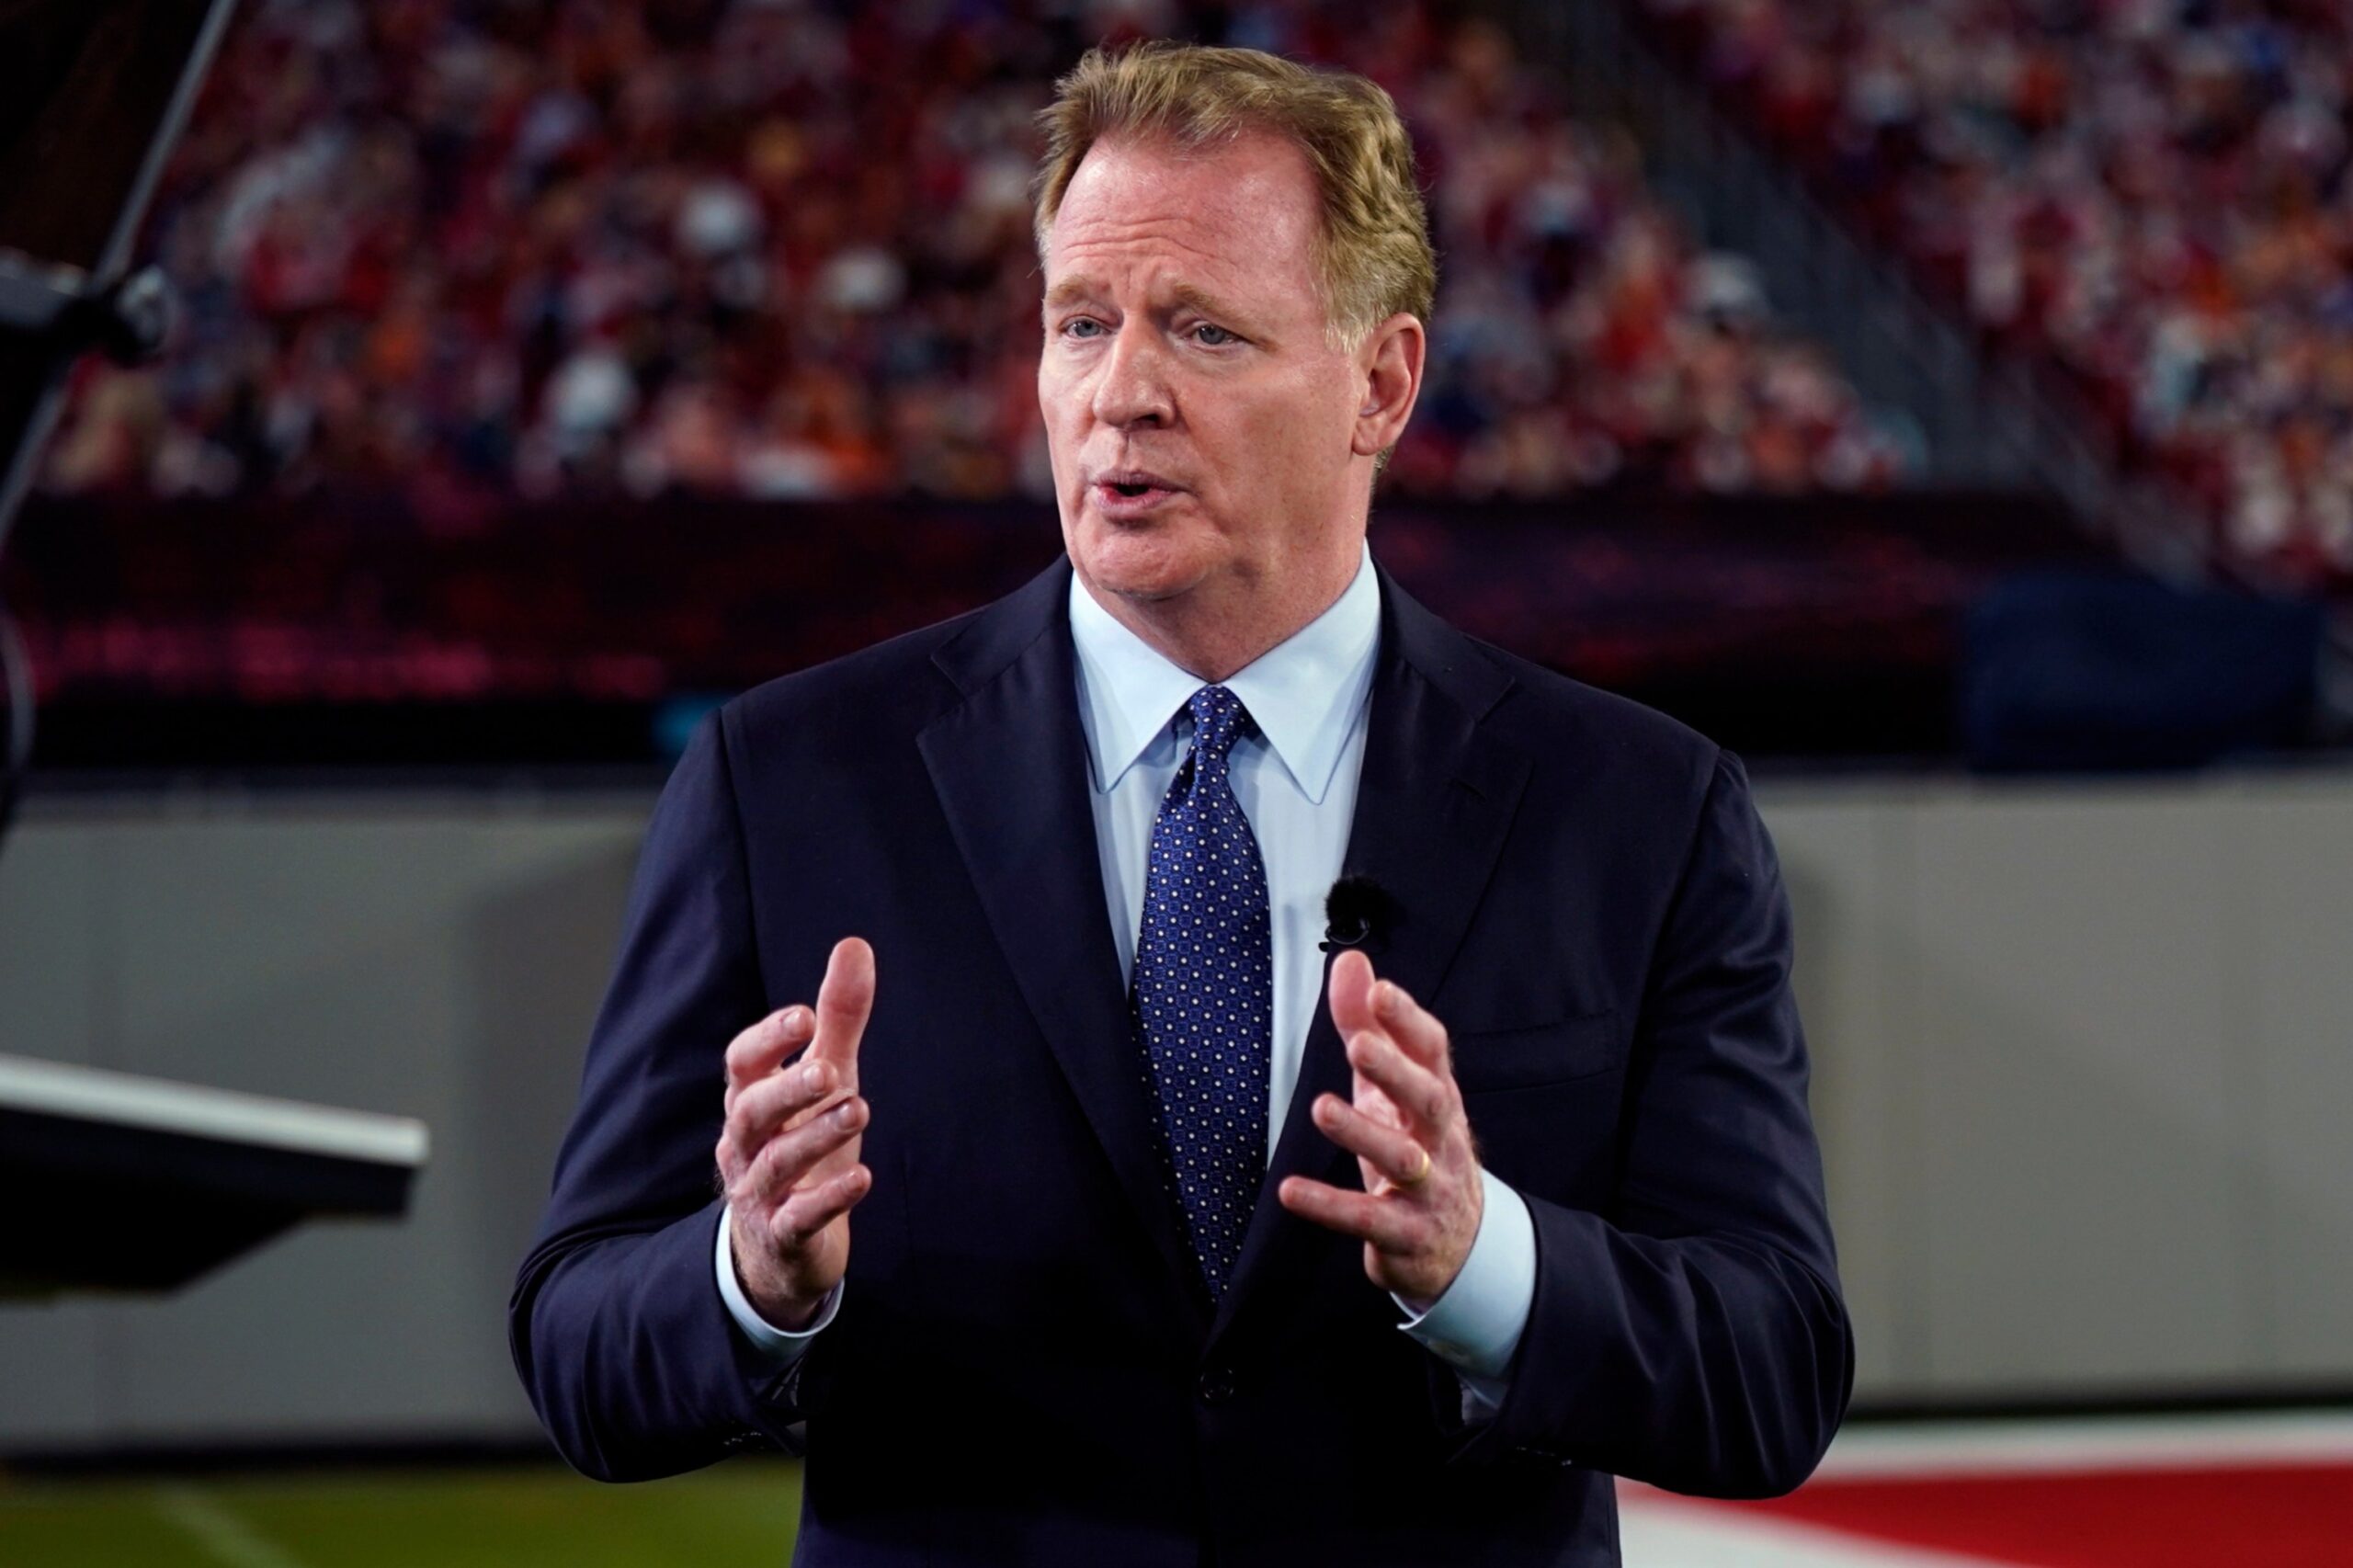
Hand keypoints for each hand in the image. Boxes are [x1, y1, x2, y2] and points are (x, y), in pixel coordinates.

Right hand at [717, 937, 874, 1328]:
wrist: (780, 1248)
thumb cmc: (801, 1145)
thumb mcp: (823, 1080)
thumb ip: (838, 1019)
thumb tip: (855, 944)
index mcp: (750, 1101)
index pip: (741, 1064)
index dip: (768, 1040)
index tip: (805, 1016)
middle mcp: (745, 1145)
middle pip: (751, 1112)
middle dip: (787, 1089)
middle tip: (829, 1069)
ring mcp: (760, 1193)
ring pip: (777, 1163)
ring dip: (816, 1136)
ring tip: (859, 1109)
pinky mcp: (783, 1235)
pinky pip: (799, 1218)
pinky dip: (827, 1198)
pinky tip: (862, 1178)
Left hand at [1276, 950, 1482, 1310]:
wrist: (1459, 1245)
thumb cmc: (1417, 1149)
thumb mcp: (1391, 1089)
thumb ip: (1367, 1025)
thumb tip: (1351, 961)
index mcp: (1438, 1098)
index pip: (1433, 1052)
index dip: (1408, 1021)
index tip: (1380, 991)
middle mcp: (1441, 1140)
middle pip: (1429, 1100)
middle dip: (1395, 1071)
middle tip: (1357, 1044)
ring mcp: (1429, 1189)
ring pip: (1403, 1160)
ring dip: (1363, 1133)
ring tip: (1321, 1108)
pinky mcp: (1405, 1234)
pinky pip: (1368, 1220)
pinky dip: (1329, 1207)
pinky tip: (1290, 1191)